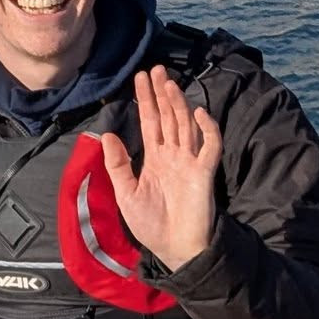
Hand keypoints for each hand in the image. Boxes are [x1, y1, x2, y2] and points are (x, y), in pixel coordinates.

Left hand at [98, 66, 221, 272]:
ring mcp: (190, 162)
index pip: (150, 123)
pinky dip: (208, 129)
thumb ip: (118, 165)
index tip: (140, 78)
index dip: (146, 100)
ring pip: (185, 126)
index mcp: (155, 159)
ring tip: (169, 83)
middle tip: (156, 69)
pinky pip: (210, 147)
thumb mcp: (126, 194)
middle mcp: (173, 155)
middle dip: (162, 94)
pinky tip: (198, 112)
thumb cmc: (151, 225)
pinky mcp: (204, 173)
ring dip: (178, 104)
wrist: (174, 249)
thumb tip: (108, 134)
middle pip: (168, 118)